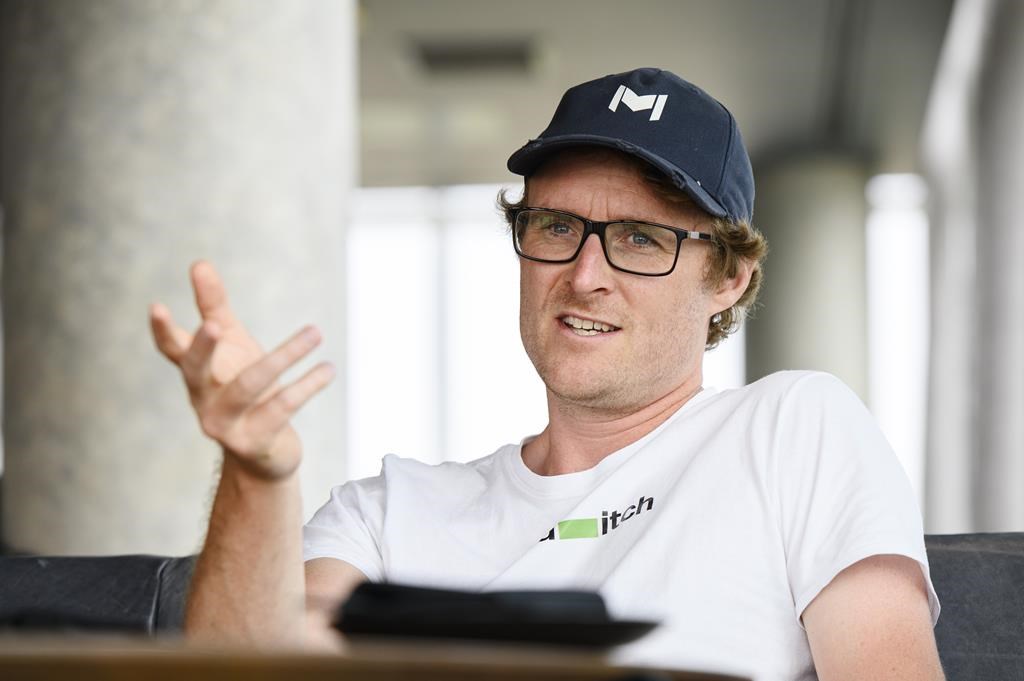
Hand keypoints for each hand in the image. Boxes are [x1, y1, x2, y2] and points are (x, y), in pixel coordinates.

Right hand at [150, 261, 334, 479]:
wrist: (262, 456)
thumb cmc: (243, 388)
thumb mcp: (231, 344)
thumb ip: (214, 307)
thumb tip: (198, 263)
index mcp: (196, 375)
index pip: (172, 350)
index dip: (163, 331)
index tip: (157, 306)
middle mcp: (203, 400)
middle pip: (198, 372)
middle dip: (205, 349)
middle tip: (215, 326)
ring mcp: (226, 425)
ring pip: (251, 386)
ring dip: (286, 356)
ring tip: (316, 331)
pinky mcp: (255, 441)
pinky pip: (283, 407)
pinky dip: (308, 385)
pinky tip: (327, 367)